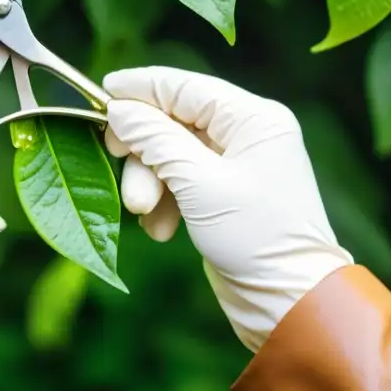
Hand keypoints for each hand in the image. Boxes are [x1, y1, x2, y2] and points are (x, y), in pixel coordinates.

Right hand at [102, 67, 352, 352]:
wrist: (291, 303)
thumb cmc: (255, 237)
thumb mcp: (198, 184)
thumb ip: (155, 139)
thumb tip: (118, 110)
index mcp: (254, 118)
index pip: (185, 87)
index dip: (140, 88)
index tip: (99, 93)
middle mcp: (248, 133)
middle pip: (174, 121)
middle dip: (144, 150)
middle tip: (117, 161)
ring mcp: (237, 164)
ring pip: (173, 154)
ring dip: (151, 182)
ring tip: (142, 212)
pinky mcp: (225, 194)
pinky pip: (182, 181)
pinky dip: (166, 201)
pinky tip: (161, 228)